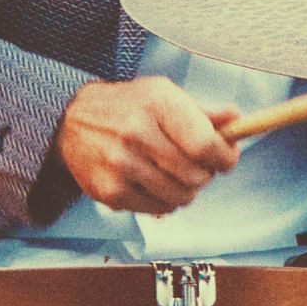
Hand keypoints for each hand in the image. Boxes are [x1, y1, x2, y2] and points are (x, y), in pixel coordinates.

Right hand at [54, 77, 239, 215]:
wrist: (71, 121)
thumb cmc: (127, 107)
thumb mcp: (163, 95)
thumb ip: (201, 112)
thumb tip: (235, 119)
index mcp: (157, 103)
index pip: (205, 144)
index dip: (224, 158)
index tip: (225, 158)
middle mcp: (137, 132)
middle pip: (196, 175)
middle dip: (204, 174)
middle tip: (195, 165)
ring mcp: (121, 164)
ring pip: (180, 197)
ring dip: (186, 190)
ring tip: (173, 174)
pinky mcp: (110, 191)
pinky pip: (158, 210)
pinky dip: (164, 202)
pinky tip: (154, 183)